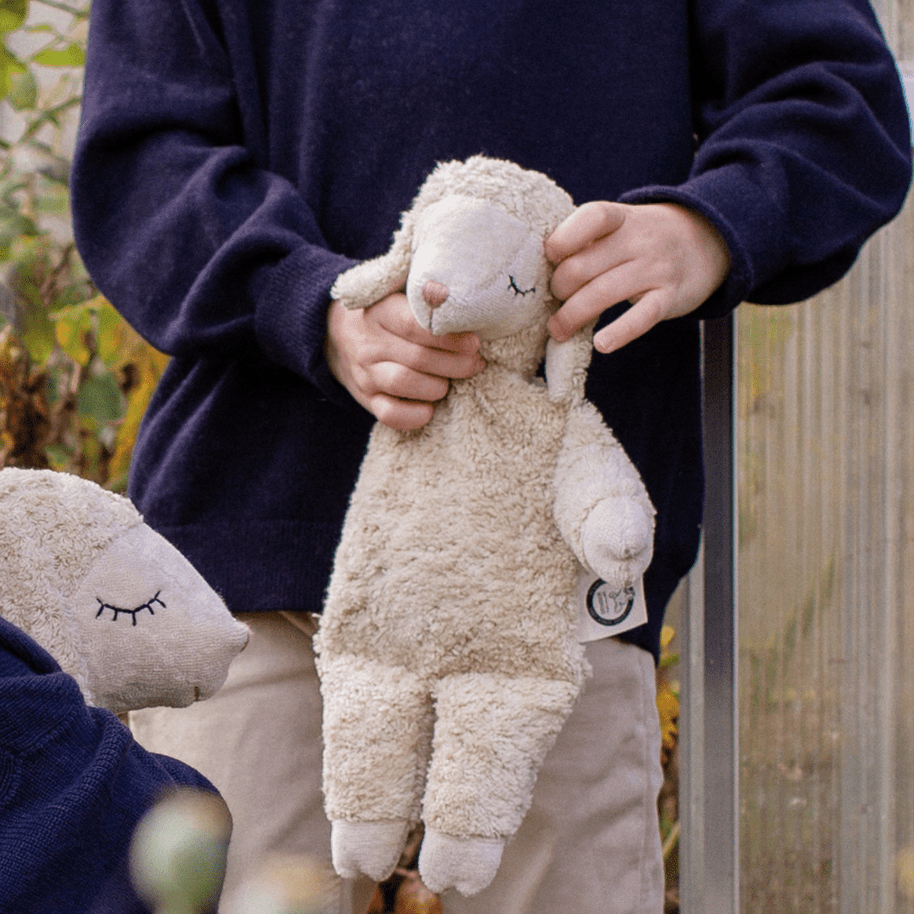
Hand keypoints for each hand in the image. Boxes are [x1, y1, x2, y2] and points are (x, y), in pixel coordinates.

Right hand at [325, 292, 484, 430]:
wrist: (336, 334)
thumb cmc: (383, 310)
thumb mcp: (396, 290)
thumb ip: (422, 289)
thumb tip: (456, 289)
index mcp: (380, 312)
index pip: (415, 326)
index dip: (449, 337)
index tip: (474, 342)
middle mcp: (369, 343)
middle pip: (418, 358)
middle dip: (456, 364)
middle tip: (476, 363)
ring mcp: (365, 373)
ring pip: (405, 384)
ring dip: (438, 386)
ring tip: (452, 381)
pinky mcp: (365, 398)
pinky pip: (389, 414)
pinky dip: (414, 416)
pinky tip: (430, 408)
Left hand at [545, 201, 730, 352]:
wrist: (706, 240)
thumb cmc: (642, 239)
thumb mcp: (619, 226)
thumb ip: (586, 240)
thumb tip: (538, 269)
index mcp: (620, 218)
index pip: (592, 218)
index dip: (564, 238)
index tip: (549, 256)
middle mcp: (639, 240)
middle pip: (586, 265)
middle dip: (559, 288)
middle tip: (552, 301)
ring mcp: (656, 269)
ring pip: (604, 293)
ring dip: (573, 315)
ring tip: (558, 330)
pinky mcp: (669, 298)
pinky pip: (642, 317)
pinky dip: (620, 332)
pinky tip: (601, 344)